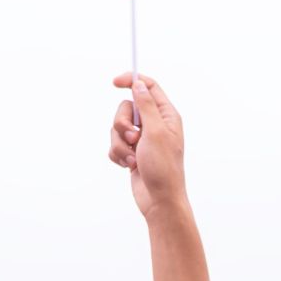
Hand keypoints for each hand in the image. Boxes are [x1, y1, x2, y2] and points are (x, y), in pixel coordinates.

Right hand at [109, 74, 186, 219]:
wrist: (159, 200)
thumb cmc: (163, 168)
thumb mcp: (155, 132)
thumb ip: (146, 106)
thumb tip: (138, 84)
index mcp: (166, 116)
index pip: (148, 87)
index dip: (132, 80)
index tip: (115, 82)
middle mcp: (154, 125)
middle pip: (126, 108)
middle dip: (122, 123)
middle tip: (133, 138)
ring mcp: (141, 139)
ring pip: (117, 128)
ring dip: (120, 144)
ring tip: (133, 158)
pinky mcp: (131, 152)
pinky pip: (114, 144)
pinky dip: (118, 155)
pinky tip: (129, 166)